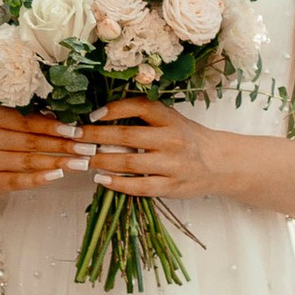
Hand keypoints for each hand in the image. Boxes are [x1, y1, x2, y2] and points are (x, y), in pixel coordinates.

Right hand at [0, 102, 92, 196]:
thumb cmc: (3, 142)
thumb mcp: (13, 127)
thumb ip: (34, 120)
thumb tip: (65, 120)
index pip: (27, 121)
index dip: (52, 126)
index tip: (76, 130)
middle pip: (30, 141)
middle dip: (62, 145)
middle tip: (86, 148)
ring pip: (28, 161)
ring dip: (58, 162)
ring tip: (81, 164)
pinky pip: (19, 180)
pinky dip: (40, 178)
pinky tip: (58, 175)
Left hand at [77, 94, 235, 201]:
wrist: (219, 163)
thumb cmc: (187, 138)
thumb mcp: (170, 119)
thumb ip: (143, 115)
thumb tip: (101, 114)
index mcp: (170, 119)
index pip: (139, 107)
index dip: (113, 110)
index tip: (91, 115)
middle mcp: (171, 140)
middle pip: (127, 137)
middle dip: (96, 137)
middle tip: (75, 138)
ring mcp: (172, 165)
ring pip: (129, 163)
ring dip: (101, 161)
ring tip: (83, 159)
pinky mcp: (171, 187)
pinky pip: (139, 186)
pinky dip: (117, 184)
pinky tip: (101, 179)